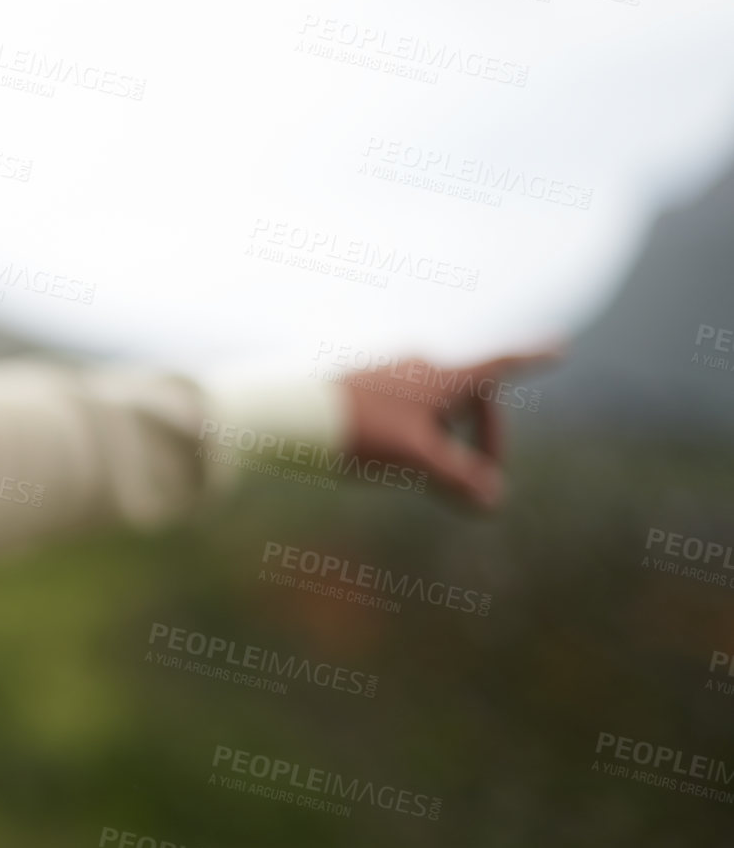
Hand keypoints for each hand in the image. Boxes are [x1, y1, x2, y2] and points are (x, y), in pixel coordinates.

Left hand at [339, 348, 561, 509]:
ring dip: (446, 440)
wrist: (288, 416)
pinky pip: (405, 408)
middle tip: (477, 482)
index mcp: (441, 375)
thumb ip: (459, 479)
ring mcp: (388, 373)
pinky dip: (416, 434)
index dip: (531, 360)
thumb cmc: (358, 432)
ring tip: (427, 475)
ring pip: (435, 406)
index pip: (498, 367)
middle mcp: (418, 366)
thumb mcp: (417, 461)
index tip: (559, 348)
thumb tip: (493, 500)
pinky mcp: (362, 387)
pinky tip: (390, 461)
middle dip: (481, 439)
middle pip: (470, 398)